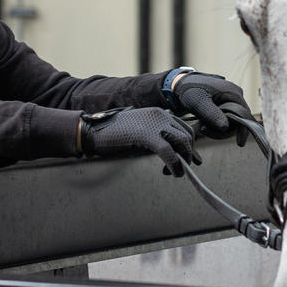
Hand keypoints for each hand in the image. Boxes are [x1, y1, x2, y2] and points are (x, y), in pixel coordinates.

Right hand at [80, 107, 196, 175]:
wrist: (94, 131)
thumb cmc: (115, 134)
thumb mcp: (141, 131)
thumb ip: (156, 136)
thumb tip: (172, 152)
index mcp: (160, 113)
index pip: (184, 128)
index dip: (190, 145)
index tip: (192, 159)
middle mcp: (161, 115)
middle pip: (186, 135)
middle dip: (188, 154)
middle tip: (182, 168)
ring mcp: (155, 123)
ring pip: (181, 142)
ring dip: (183, 160)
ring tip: (175, 172)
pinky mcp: (147, 135)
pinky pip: (168, 151)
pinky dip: (174, 164)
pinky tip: (172, 172)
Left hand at [165, 69, 255, 142]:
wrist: (180, 85)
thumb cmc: (189, 90)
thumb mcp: (198, 103)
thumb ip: (212, 114)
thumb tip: (226, 127)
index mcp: (233, 92)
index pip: (245, 114)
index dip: (243, 129)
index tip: (240, 143)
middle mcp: (235, 95)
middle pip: (239, 119)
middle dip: (224, 129)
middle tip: (205, 131)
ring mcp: (231, 99)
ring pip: (232, 120)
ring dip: (218, 128)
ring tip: (202, 127)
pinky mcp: (225, 103)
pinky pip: (226, 117)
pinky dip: (216, 124)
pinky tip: (204, 124)